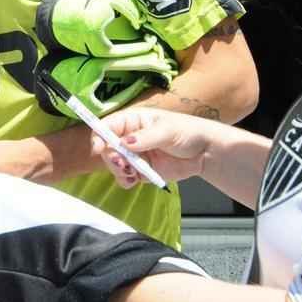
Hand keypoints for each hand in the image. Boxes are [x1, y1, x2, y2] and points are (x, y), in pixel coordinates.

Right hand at [91, 108, 214, 188]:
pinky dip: (126, 181)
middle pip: (107, 148)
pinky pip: (126, 178)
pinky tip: (135, 180)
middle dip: (111, 158)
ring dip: (119, 171)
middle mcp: (129, 137)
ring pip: (114, 165)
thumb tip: (125, 143)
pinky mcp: (141, 171)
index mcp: (132, 121)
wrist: (203, 153)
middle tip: (123, 164)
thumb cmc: (187, 131)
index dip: (98, 136)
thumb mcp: (167, 130)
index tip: (98, 148)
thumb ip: (145, 137)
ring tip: (132, 173)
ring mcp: (134, 155)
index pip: (107, 126)